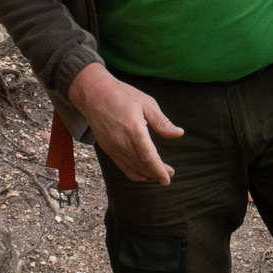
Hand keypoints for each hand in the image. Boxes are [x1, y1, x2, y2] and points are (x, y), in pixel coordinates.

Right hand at [67, 61, 182, 184]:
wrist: (94, 93)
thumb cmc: (121, 95)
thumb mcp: (147, 103)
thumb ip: (162, 122)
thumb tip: (178, 133)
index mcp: (134, 130)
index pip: (149, 157)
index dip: (159, 170)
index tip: (168, 179)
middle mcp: (122, 142)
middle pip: (142, 165)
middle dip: (156, 172)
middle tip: (170, 173)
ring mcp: (113, 147)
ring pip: (132, 168)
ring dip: (147, 173)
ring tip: (159, 174)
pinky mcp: (107, 148)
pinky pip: (121, 166)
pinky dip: (133, 173)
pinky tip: (142, 174)